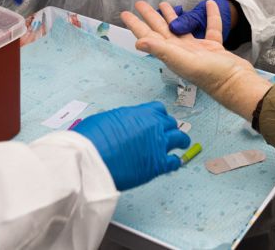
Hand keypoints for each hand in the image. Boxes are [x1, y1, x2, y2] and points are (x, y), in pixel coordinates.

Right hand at [71, 102, 189, 190]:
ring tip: (182, 144)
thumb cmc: (92, 139)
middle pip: (171, 124)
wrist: (91, 159)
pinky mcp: (158, 164)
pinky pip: (175, 162)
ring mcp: (158, 145)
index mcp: (140, 113)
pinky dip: (175, 162)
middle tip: (168, 134)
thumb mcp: (107, 119)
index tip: (159, 121)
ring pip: (180, 139)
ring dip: (181, 141)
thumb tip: (123, 126)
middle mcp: (153, 126)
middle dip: (169, 128)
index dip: (159, 116)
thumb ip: (122, 121)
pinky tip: (173, 163)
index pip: (159, 110)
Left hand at [121, 1, 270, 118]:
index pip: (150, 36)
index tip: (126, 13)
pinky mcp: (214, 48)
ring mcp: (198, 50)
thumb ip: (162, 50)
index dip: (137, 25)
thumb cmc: (212, 76)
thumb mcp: (185, 62)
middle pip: (162, 30)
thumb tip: (138, 42)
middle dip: (151, 17)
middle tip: (140, 3)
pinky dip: (210, 17)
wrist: (237, 84)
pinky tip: (209, 5)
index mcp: (172, 54)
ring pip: (181, 29)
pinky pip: (210, 28)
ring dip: (172, 17)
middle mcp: (182, 52)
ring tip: (164, 4)